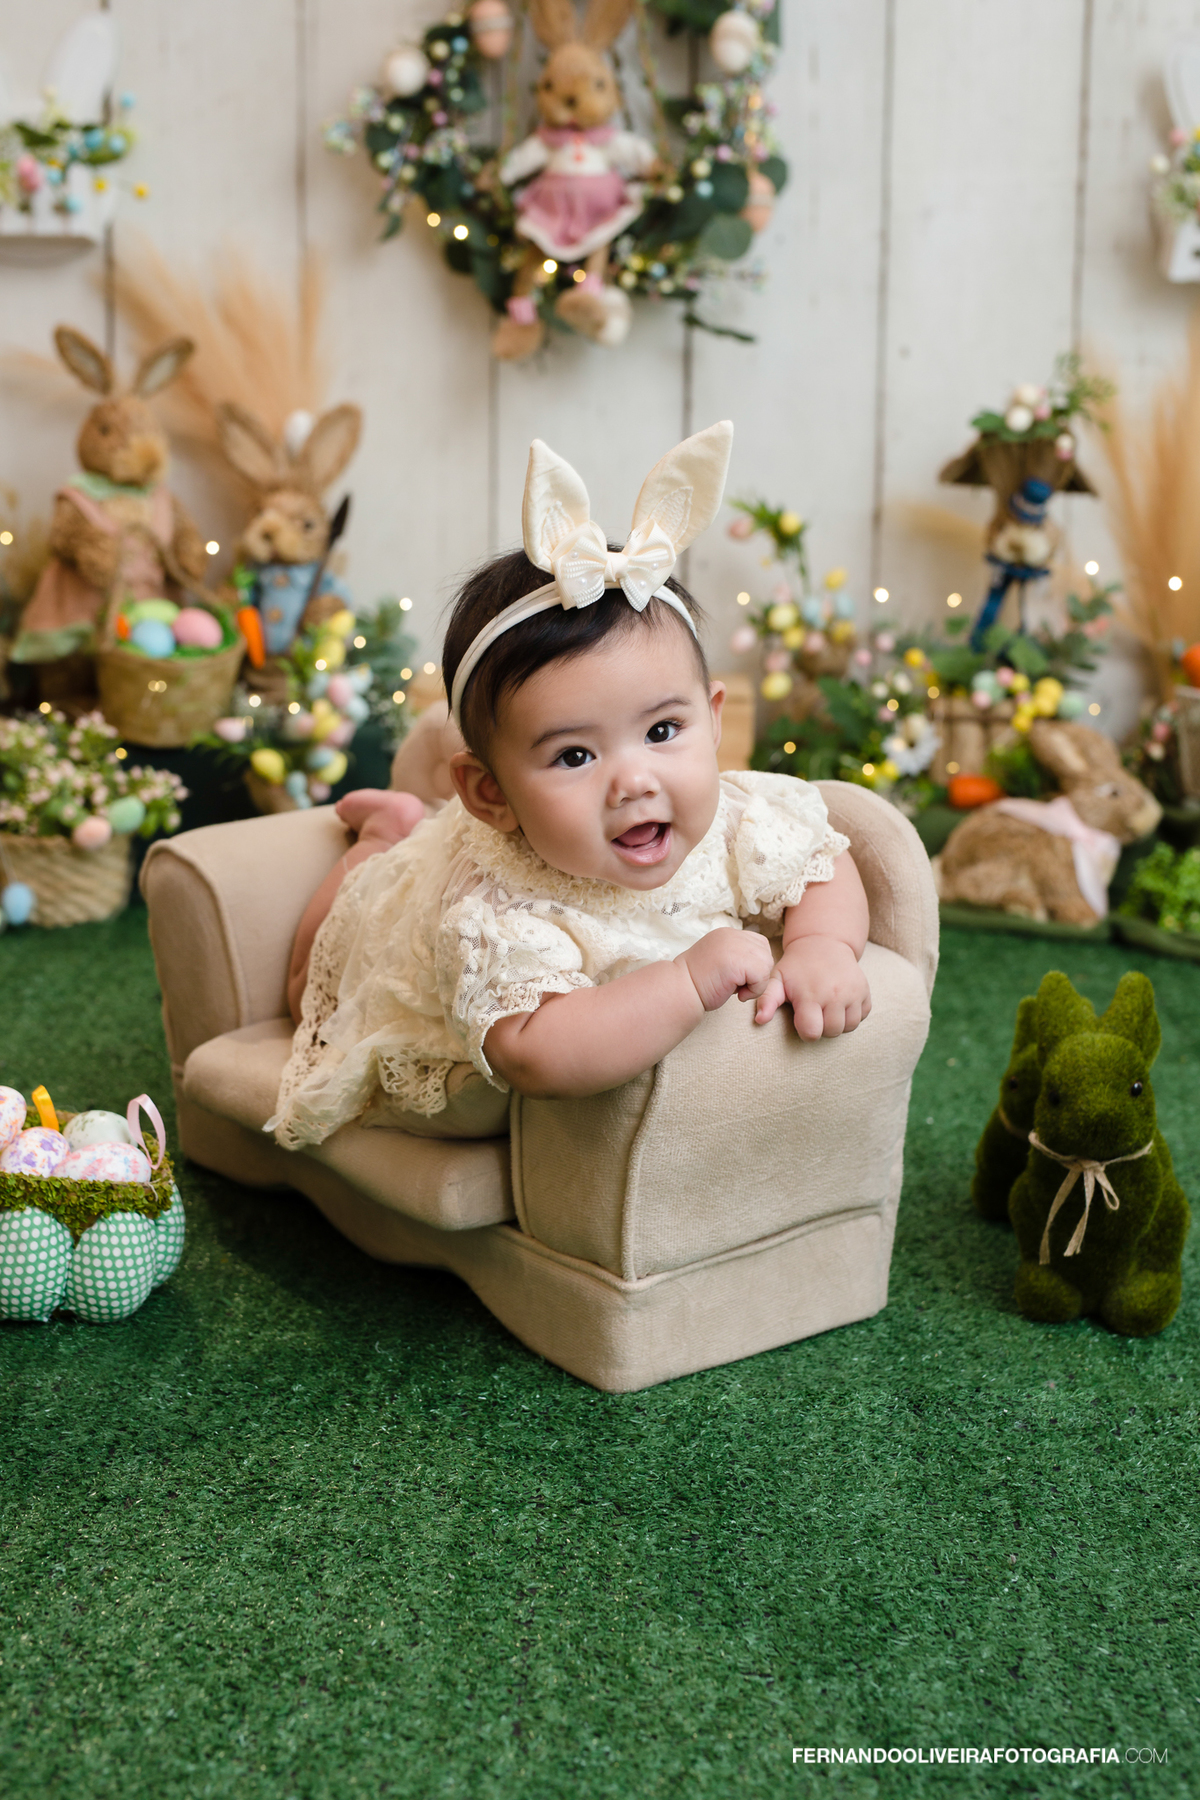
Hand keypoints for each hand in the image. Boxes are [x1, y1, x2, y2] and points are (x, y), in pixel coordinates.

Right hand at [677, 927, 775, 1012]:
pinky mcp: (738, 960)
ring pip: (766, 965)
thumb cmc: (696, 983)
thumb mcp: (719, 960)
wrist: (679, 990)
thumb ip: (736, 956)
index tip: (735, 977)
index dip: (754, 964)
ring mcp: (735, 945)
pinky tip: (737, 994)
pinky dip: (754, 990)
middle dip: (757, 973)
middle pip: (765, 953)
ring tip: (736, 989)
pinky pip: (762, 977)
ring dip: (756, 983)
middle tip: (736, 984)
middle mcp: (732, 935)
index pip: (758, 944)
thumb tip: (760, 966)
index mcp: (727, 934)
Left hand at [754, 935, 871, 1038]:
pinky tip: (841, 1004)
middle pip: (832, 1032)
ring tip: (827, 1009)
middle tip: (815, 1012)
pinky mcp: (865, 990)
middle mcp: (835, 995)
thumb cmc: (796, 966)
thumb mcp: (777, 979)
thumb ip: (767, 1000)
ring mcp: (853, 992)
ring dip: (839, 1023)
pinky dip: (853, 1014)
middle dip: (822, 1027)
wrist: (823, 942)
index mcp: (811, 995)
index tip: (802, 1018)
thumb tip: (760, 1020)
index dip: (806, 1031)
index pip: (812, 1033)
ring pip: (850, 1027)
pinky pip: (863, 1015)